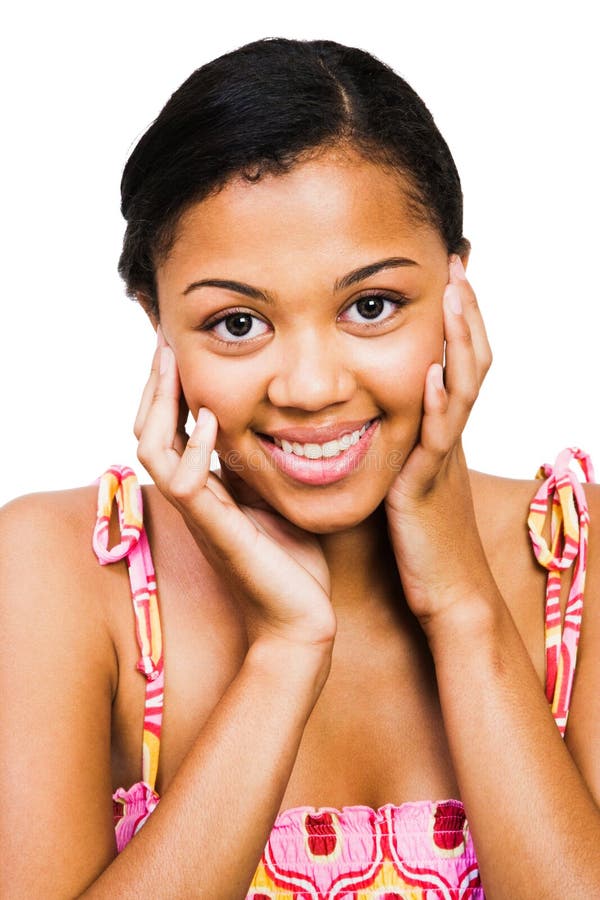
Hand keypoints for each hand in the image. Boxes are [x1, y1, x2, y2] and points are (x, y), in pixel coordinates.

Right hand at [134, 328, 335, 649]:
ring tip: (175, 363)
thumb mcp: (274, 492)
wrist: (301, 616)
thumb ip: (258, 461)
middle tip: (167, 339)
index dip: (169, 386)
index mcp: (203, 484)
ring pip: (150, 447)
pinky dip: (192, 445)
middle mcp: (191, 494)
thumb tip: (267, 419)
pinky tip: (210, 416)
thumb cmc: (292, 558)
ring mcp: (197, 511)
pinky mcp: (213, 528)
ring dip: (160, 402)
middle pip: (146, 428)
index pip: (169, 424)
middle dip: (155, 381)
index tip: (181, 346)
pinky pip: (182, 481)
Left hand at [384, 256, 494, 631]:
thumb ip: (396, 441)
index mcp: (437, 429)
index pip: (454, 359)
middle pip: (469, 360)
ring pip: (463, 388)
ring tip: (455, 295)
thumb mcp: (406, 476)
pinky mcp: (428, 485)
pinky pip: (438, 438)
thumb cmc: (419, 538)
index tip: (447, 272)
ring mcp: (442, 457)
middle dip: (464, 311)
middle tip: (460, 261)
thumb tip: (371, 416)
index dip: (455, 317)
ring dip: (459, 340)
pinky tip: (432, 373)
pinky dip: (439, 403)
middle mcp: (446, 435)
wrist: (446, 591)